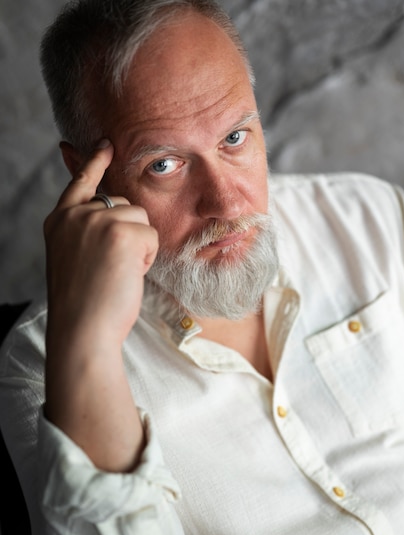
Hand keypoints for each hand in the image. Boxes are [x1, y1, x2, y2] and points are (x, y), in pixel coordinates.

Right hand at [43, 140, 152, 469]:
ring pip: (140, 219)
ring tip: (119, 272)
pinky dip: (148, 257)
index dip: (94, 163)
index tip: (106, 145)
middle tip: (112, 268)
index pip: (80, 183)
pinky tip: (128, 274)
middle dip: (129, 233)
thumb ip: (88, 232)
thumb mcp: (75, 258)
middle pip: (122, 204)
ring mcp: (97, 220)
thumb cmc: (83, 303)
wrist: (82, 330)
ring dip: (140, 246)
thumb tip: (117, 213)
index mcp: (60, 221)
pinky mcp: (121, 231)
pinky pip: (152, 235)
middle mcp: (76, 214)